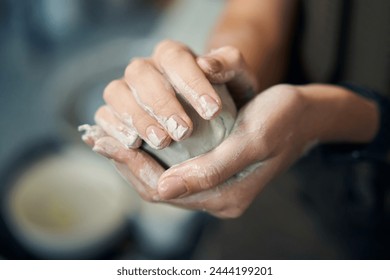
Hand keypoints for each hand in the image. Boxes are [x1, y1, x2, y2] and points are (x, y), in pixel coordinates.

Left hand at [82, 84, 313, 217]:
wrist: (306, 115)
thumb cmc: (283, 121)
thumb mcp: (251, 140)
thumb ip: (211, 170)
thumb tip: (163, 187)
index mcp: (226, 197)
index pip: (165, 191)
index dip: (134, 168)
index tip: (109, 143)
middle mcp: (218, 197)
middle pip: (159, 189)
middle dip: (128, 164)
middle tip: (102, 140)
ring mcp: (216, 185)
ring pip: (163, 179)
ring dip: (136, 160)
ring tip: (112, 138)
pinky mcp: (215, 170)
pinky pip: (173, 169)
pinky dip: (152, 155)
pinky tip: (139, 137)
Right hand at [95, 40, 256, 149]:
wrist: (210, 114)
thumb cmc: (226, 94)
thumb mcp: (238, 78)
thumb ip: (230, 64)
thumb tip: (207, 65)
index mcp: (173, 55)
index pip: (175, 58)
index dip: (191, 82)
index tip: (212, 111)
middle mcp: (145, 69)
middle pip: (141, 74)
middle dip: (161, 103)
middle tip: (183, 132)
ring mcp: (126, 89)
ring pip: (116, 92)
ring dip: (137, 118)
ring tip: (161, 141)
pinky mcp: (113, 113)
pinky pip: (103, 116)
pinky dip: (114, 129)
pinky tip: (133, 145)